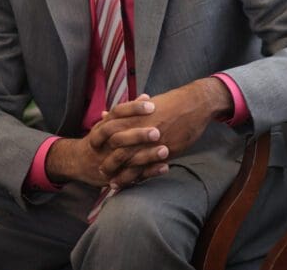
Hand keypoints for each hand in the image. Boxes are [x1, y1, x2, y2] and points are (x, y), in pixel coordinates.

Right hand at [45, 96, 167, 187]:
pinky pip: (132, 176)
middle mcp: (103, 143)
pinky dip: (148, 172)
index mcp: (103, 126)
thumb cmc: (99, 138)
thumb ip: (127, 112)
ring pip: (125, 158)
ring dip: (146, 155)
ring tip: (165, 150)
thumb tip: (146, 97)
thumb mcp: (107, 122)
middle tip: (157, 132)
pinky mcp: (114, 177)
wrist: (78, 162)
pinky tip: (164, 167)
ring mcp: (107, 161)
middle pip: (118, 137)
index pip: (116, 113)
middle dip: (138, 135)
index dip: (133, 108)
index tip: (151, 105)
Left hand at [94, 77, 232, 186]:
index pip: (108, 128)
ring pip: (131, 161)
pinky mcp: (165, 150)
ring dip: (120, 174)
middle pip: (116, 148)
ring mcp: (152, 141)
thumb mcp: (144, 104)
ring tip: (112, 184)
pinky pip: (148, 167)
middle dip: (107, 161)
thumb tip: (104, 114)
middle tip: (101, 170)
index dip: (98, 139)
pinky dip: (139, 177)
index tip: (93, 147)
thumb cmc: (170, 102)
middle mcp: (140, 128)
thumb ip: (122, 112)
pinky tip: (133, 184)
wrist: (194, 104)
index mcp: (133, 114)